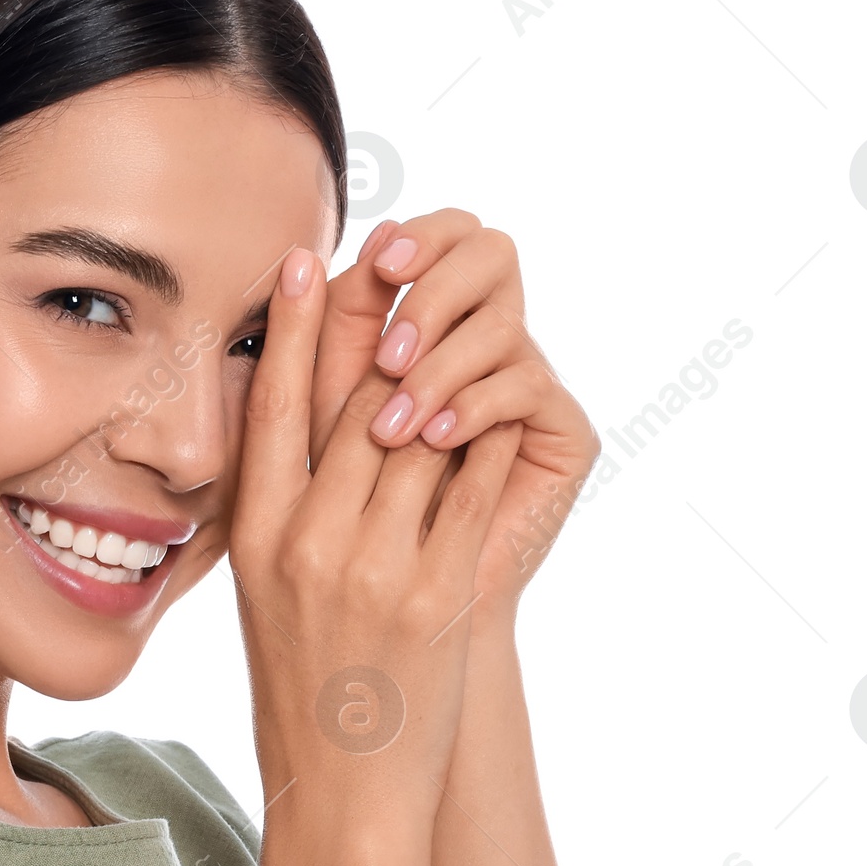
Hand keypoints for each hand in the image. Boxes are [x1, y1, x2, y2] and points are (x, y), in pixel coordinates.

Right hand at [229, 246, 523, 831]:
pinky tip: (501, 405)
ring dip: (447, 379)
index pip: (274, 409)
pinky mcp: (438, 591)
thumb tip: (306, 441)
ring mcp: (375, 566)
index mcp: (257, 542)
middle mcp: (310, 544)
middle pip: (355, 406)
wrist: (346, 794)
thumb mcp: (266, 601)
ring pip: (420, 434)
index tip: (304, 258)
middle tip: (405, 267)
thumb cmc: (305, 699)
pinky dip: (487, 440)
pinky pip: (471, 488)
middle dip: (384, 332)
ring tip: (461, 327)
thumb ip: (284, 520)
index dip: (293, 327)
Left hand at [307, 210, 597, 614]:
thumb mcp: (318, 437)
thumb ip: (317, 357)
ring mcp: (528, 384)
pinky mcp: (565, 433)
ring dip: (440, 368)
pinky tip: (436, 437)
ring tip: (395, 422)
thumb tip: (301, 261)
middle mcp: (487, 342)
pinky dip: (475, 407)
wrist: (411, 628)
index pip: (443, 237)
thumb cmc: (347, 535)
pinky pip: (526, 386)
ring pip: (498, 325)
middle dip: (427, 300)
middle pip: (484, 258)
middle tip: (386, 350)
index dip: (414, 238)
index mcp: (434, 323)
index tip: (367, 261)